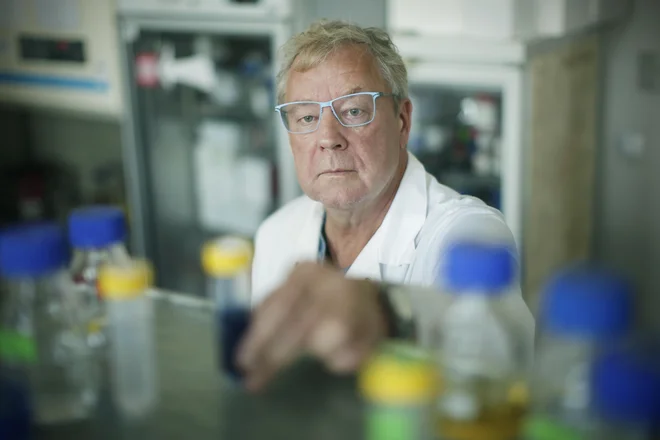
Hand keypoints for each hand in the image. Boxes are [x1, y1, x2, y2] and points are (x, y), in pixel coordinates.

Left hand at [237, 262, 388, 391]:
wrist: (369, 298)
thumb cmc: (319, 297)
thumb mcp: (292, 291)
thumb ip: (268, 310)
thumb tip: (243, 342)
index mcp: (306, 271)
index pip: (278, 306)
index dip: (258, 337)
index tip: (242, 362)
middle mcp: (331, 283)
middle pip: (297, 326)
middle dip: (272, 357)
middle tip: (255, 380)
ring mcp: (354, 305)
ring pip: (320, 344)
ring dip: (310, 354)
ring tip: (308, 356)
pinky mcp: (372, 328)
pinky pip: (343, 357)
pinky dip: (334, 361)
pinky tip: (333, 353)